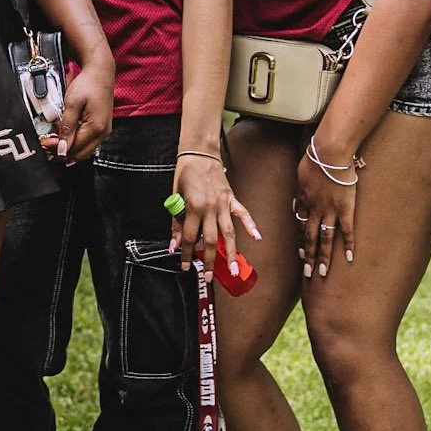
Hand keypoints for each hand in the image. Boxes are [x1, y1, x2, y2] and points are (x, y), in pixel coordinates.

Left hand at [52, 51, 112, 164]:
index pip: (74, 148)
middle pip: (80, 153)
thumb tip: (62, 149)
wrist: (100, 72)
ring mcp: (104, 131)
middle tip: (47, 143)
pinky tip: (66, 135)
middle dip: (62, 152)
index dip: (57, 149)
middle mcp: (103, 133)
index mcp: (96, 128)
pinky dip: (76, 142)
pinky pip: (88, 142)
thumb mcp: (72, 104)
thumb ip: (67, 127)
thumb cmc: (87, 84)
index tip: (44, 143)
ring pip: (84, 150)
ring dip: (69, 148)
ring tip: (54, 139)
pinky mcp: (102, 127)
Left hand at [169, 147, 258, 271]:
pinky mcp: (232, 198)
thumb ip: (176, 222)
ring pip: (228, 233)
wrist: (199, 153)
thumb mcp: (175, 197)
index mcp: (193, 207)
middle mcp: (210, 208)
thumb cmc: (185, 174)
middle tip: (208, 277)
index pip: (189, 237)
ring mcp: (223, 204)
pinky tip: (257, 238)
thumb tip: (174, 244)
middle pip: (210, 241)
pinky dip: (251, 226)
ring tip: (234, 271)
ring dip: (231, 253)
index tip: (184, 266)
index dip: (185, 254)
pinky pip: (243, 214)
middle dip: (209, 261)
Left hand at [295, 144, 357, 278]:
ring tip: (323, 273)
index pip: (300, 225)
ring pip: (325, 238)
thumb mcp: (301, 172)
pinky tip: (349, 258)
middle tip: (308, 273)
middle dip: (308, 256)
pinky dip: (348, 245)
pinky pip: (347, 230)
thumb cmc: (315, 156)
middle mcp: (314, 209)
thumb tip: (299, 195)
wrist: (329, 152)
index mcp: (303, 200)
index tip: (300, 253)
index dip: (300, 240)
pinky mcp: (346, 208)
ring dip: (324, 257)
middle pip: (309, 237)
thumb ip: (301, 186)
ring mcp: (330, 210)